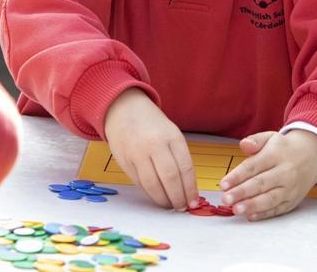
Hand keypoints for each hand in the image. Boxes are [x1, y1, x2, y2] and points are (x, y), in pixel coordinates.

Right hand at [103, 88, 198, 210]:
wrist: (123, 109)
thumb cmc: (152, 125)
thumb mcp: (171, 133)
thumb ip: (179, 157)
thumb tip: (187, 188)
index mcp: (171, 136)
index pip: (185, 168)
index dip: (190, 188)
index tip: (193, 201)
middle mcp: (154, 145)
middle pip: (170, 178)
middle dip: (178, 197)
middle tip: (182, 207)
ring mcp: (137, 153)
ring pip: (152, 184)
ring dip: (163, 200)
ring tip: (169, 205)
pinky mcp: (124, 161)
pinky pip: (139, 183)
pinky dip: (149, 193)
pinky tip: (156, 196)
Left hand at [218, 129, 316, 220]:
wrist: (313, 155)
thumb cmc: (284, 148)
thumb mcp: (270, 137)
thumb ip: (255, 140)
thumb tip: (244, 145)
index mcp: (276, 155)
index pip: (254, 166)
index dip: (237, 176)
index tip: (223, 184)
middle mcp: (285, 172)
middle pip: (261, 184)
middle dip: (242, 193)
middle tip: (226, 199)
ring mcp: (290, 188)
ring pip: (270, 199)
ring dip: (252, 206)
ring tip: (236, 210)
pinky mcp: (293, 200)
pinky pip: (278, 209)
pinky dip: (264, 214)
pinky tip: (250, 216)